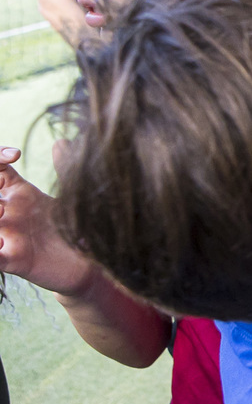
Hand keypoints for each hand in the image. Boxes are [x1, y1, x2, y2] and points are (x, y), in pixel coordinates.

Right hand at [0, 146, 96, 296]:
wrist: (90, 262)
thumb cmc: (75, 227)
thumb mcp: (71, 197)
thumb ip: (65, 170)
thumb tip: (60, 141)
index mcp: (18, 194)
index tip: (14, 156)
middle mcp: (7, 213)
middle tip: (3, 200)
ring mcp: (6, 236)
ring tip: (0, 213)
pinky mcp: (13, 260)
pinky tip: (0, 245)